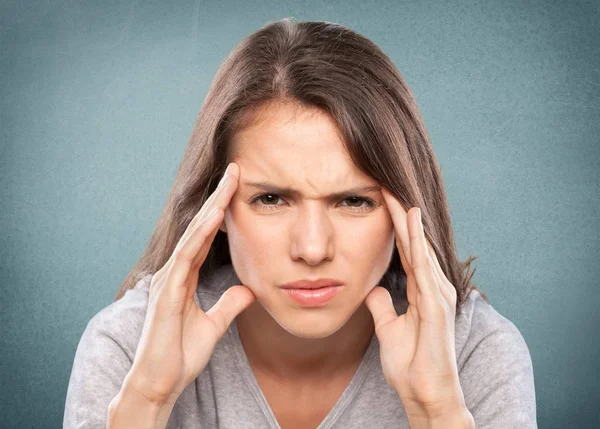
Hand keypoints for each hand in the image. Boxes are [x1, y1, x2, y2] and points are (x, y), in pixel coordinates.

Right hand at [127, 162, 255, 404]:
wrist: (160, 383)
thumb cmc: (180, 355)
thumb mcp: (213, 325)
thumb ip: (229, 305)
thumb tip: (248, 289)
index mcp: (185, 277)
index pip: (207, 237)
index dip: (222, 212)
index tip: (238, 189)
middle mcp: (175, 273)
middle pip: (200, 228)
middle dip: (218, 198)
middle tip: (236, 170)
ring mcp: (169, 280)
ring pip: (194, 235)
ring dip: (212, 207)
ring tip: (230, 181)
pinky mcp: (168, 293)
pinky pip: (187, 257)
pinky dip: (200, 234)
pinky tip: (214, 216)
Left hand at [365, 188, 464, 418]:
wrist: (424, 393)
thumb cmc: (411, 364)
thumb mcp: (389, 328)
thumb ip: (382, 306)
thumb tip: (372, 289)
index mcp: (422, 291)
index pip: (406, 251)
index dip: (395, 226)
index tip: (382, 201)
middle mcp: (433, 287)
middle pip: (414, 243)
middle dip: (401, 214)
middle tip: (386, 184)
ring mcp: (437, 294)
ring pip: (420, 248)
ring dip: (408, 220)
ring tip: (395, 192)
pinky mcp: (437, 304)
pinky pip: (424, 266)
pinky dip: (417, 242)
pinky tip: (410, 221)